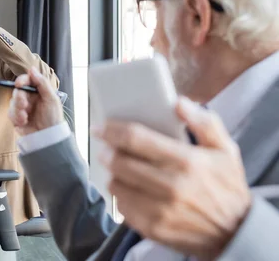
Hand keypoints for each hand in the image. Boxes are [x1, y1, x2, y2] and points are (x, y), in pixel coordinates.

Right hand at [8, 67, 63, 135]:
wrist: (48, 137)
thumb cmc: (53, 117)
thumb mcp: (51, 98)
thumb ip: (42, 83)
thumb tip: (32, 68)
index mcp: (38, 91)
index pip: (27, 81)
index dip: (22, 80)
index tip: (19, 84)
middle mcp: (29, 98)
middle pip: (17, 91)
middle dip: (19, 98)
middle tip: (24, 105)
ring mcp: (22, 108)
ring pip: (12, 102)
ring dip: (18, 110)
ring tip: (25, 117)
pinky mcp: (16, 118)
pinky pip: (10, 113)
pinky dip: (16, 117)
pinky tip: (23, 122)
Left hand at [92, 97, 250, 259]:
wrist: (236, 233)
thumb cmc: (226, 186)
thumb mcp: (226, 150)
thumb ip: (204, 122)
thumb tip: (179, 103)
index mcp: (187, 161)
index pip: (136, 139)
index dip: (112, 130)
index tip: (100, 127)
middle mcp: (172, 186)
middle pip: (121, 162)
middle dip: (107, 152)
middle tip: (105, 147)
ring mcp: (161, 210)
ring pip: (117, 185)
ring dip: (112, 173)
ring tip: (117, 167)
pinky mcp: (153, 228)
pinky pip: (122, 207)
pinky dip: (121, 195)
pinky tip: (128, 188)